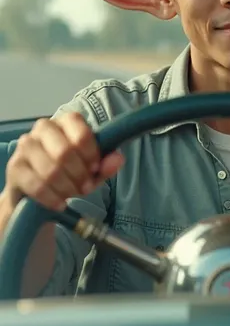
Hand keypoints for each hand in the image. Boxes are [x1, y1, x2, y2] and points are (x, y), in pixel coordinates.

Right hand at [4, 112, 123, 210]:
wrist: (36, 195)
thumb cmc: (68, 174)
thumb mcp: (91, 171)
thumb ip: (105, 165)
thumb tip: (118, 158)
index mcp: (66, 122)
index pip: (81, 130)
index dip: (91, 153)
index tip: (95, 169)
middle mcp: (43, 127)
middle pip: (65, 151)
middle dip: (79, 174)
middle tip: (85, 187)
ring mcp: (25, 146)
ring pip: (51, 169)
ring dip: (66, 187)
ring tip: (72, 195)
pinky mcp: (14, 167)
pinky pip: (36, 184)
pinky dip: (52, 197)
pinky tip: (59, 203)